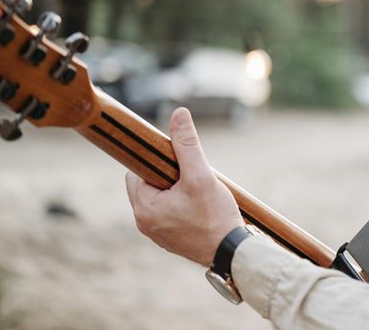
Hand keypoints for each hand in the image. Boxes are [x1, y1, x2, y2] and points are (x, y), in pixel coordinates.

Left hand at [126, 107, 244, 266]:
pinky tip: (201, 206)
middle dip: (167, 176)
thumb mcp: (201, 175)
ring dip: (176, 190)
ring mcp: (158, 234)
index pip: (136, 172)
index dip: (155, 161)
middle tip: (191, 176)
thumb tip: (179, 114)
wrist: (231, 253)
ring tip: (199, 192)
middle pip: (148, 185)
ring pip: (160, 199)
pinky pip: (170, 213)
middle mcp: (145, 224)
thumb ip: (188, 145)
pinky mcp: (172, 240)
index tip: (173, 158)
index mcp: (144, 209)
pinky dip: (182, 205)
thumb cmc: (215, 216)